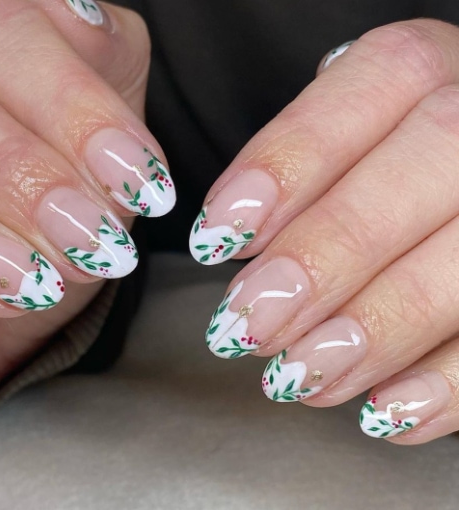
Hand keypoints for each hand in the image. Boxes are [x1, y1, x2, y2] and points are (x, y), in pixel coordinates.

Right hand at [0, 0, 174, 407]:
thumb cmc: (60, 221)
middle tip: (93, 247)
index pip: (4, 28)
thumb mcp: (105, 166)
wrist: (9, 304)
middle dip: (18, 177)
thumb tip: (101, 62)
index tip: (141, 185)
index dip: (75, 106)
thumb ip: (112, 113)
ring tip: (32, 288)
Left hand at [193, 19, 458, 443]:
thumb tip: (230, 241)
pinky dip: (448, 384)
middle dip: (327, 257)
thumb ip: (295, 175)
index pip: (369, 87)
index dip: (287, 166)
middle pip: (432, 163)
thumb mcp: (333, 145)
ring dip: (377, 332)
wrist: (445, 184)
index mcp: (422, 66)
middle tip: (251, 327)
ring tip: (300, 378)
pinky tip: (384, 413)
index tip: (217, 239)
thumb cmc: (369, 163)